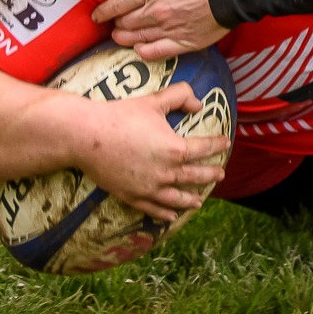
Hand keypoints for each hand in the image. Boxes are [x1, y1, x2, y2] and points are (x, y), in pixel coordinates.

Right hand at [68, 80, 229, 221]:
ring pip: (176, 198)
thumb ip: (180, 96)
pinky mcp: (131, 196)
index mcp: (175, 149)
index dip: (217, 145)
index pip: (203, 149)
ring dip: (190, 200)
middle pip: (195, 176)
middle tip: (220, 174)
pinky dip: (164, 214)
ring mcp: (149, 188)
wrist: (87, 137)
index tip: (225, 143)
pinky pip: (153, 209)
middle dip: (210, 174)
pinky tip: (171, 216)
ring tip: (199, 201)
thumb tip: (198, 104)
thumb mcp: (155, 101)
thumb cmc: (121, 116)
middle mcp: (166, 173)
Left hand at [91, 0, 229, 56]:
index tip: (97, 15)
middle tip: (113, 24)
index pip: (118, 4)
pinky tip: (140, 49)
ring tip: (120, 37)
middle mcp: (156, 12)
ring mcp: (168, 29)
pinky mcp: (182, 42)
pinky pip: (155, 52)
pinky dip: (143, 52)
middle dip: (115, 24)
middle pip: (125, 23)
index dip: (104, 11)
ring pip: (136, 39)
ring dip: (124, 39)